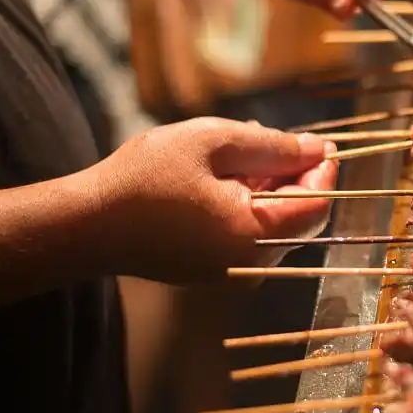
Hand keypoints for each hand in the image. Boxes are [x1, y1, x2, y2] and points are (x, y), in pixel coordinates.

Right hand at [87, 118, 337, 284]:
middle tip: (276, 139)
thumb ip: (272, 146)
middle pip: (300, 217)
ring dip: (271, 186)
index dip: (325, 172)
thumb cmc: (144, 179)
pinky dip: (251, 202)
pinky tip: (226, 174)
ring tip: (243, 150)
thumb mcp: (212, 143)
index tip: (321, 141)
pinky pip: (252, 233)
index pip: (317, 206)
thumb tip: (317, 149)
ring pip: (276, 223)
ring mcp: (234, 273)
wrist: (87, 225)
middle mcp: (252, 265)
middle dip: (296, 176)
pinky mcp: (217, 270)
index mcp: (255, 236)